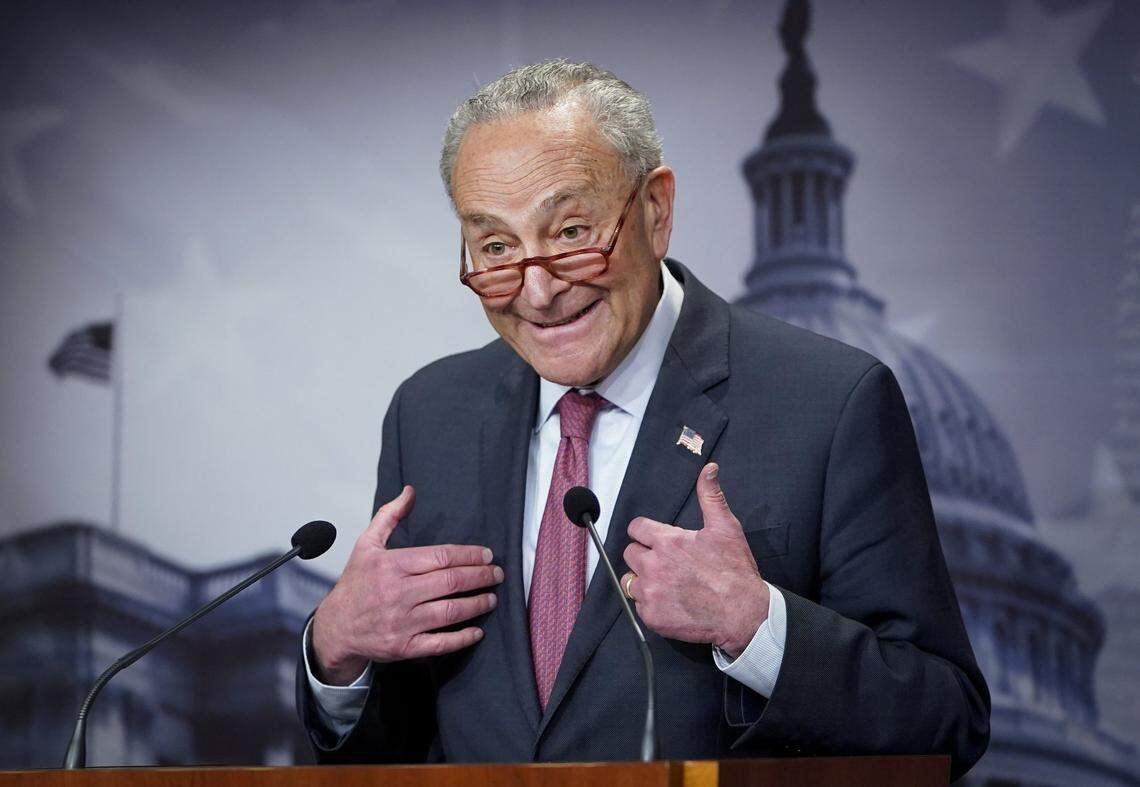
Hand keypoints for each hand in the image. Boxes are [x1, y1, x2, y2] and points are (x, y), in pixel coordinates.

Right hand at [311, 485, 503, 684]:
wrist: (335, 627)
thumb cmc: (356, 584)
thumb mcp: (366, 545)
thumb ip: (390, 516)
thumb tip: (410, 492)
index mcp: (392, 565)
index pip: (441, 556)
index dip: (469, 555)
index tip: (487, 555)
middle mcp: (399, 593)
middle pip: (451, 582)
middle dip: (481, 576)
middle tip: (498, 574)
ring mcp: (402, 622)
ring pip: (450, 612)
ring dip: (478, 603)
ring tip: (492, 597)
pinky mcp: (404, 647)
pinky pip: (440, 644)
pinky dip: (463, 638)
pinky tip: (478, 630)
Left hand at [621, 463, 767, 657]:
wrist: (744, 615)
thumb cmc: (735, 571)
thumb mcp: (726, 528)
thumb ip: (711, 497)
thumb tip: (709, 469)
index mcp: (668, 542)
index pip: (636, 528)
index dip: (647, 533)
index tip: (657, 541)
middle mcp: (653, 566)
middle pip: (630, 553)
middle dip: (645, 556)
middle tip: (667, 564)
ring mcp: (651, 593)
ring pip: (630, 580)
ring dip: (643, 580)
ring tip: (666, 584)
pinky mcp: (652, 616)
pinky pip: (638, 606)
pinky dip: (650, 605)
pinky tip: (670, 603)